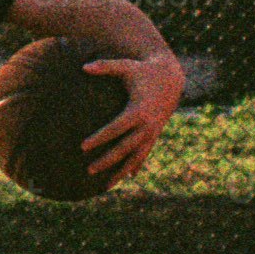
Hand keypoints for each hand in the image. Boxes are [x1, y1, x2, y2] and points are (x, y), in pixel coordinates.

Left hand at [81, 50, 185, 185]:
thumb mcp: (126, 66)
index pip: (115, 128)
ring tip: (105, 187)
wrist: (172, 78)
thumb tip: (84, 66)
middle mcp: (146, 126)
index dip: (99, 137)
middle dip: (107, 161)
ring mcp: (152, 132)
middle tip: (89, 170)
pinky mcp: (155, 134)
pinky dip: (135, 166)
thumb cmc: (143, 71)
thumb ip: (105, 66)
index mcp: (137, 111)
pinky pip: (144, 154)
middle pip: (124, 148)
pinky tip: (127, 177)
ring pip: (135, 158)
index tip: (82, 146)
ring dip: (120, 172)